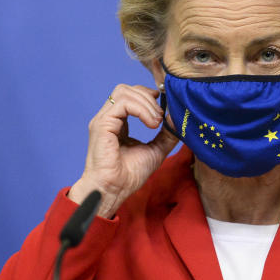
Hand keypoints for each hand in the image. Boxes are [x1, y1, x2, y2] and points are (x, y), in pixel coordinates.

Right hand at [68, 84, 176, 218]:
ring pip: (124, 91)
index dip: (149, 97)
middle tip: (161, 118)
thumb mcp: (156, 150)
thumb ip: (166, 134)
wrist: (114, 190)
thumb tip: (177, 119)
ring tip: (156, 122)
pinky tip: (151, 124)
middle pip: (127, 89)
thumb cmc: (129, 176)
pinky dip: (141, 109)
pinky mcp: (102, 124)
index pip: (132, 96)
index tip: (164, 109)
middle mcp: (109, 118)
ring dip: (146, 103)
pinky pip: (123, 103)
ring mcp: (104, 120)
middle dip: (149, 98)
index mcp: (118, 123)